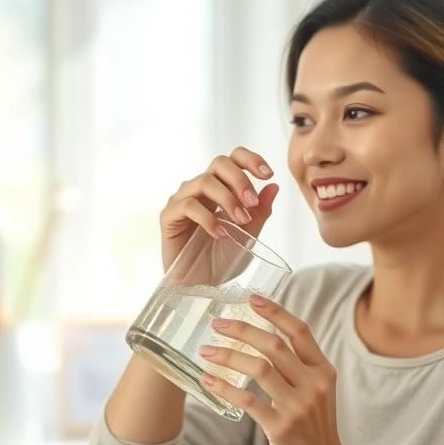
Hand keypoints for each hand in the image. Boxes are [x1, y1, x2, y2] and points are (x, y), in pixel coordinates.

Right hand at [159, 147, 278, 271]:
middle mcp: (200, 188)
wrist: (200, 285)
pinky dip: (208, 218)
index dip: (250, 160)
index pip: (233, 159)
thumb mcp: (249, 235)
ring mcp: (183, 199)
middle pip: (219, 163)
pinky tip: (220, 234)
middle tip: (253, 203)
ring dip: (227, 199)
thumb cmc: (221, 259)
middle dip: (240, 180)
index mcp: (220, 187)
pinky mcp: (169, 215)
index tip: (268, 174)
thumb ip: (260, 211)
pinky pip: (188, 205)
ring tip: (240, 220)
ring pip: (205, 181)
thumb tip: (274, 187)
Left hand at [198, 294, 349, 444]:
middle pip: (274, 346)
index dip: (275, 311)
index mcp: (323, 370)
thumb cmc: (313, 422)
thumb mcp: (316, 388)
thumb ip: (297, 364)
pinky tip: (208, 381)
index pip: (299, 331)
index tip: (252, 298)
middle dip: (243, 329)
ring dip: (228, 355)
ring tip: (206, 351)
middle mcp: (313, 384)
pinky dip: (225, 388)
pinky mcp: (282, 427)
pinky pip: (248, 400)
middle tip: (218, 323)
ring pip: (259, 368)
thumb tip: (262, 335)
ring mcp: (298, 406)